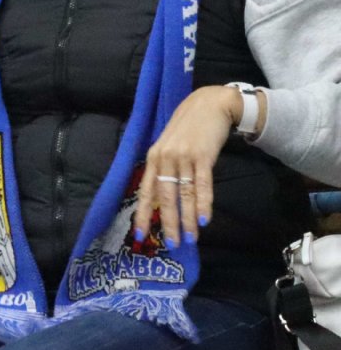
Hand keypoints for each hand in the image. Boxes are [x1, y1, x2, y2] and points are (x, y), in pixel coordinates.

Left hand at [132, 85, 245, 246]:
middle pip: (164, 197)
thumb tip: (163, 197)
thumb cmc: (188, 128)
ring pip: (184, 194)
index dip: (143, 214)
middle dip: (168, 223)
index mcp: (153, 158)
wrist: (209, 104)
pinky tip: (204, 219)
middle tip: (173, 244)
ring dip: (187, 219)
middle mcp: (164, 158)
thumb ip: (165, 168)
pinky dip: (203, 203)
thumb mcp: (168, 146)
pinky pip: (202, 184)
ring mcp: (183, 157)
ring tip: (191, 238)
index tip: (140, 235)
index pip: (145, 191)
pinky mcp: (203, 156)